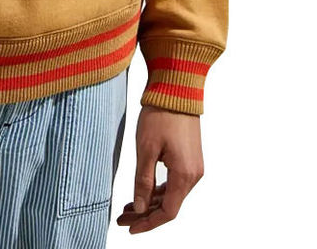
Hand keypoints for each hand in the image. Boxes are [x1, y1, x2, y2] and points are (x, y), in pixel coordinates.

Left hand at [115, 103, 203, 233]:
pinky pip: (174, 182)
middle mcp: (194, 174)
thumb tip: (139, 207)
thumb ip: (143, 180)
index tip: (130, 227)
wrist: (176, 89)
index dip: (148, 223)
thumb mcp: (146, 148)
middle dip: (145, 214)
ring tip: (127, 206)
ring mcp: (193, 166)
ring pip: (171, 194)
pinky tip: (142, 190)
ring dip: (150, 202)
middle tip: (122, 217)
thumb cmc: (161, 115)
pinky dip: (158, 189)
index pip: (168, 212)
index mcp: (185, 175)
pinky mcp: (189, 157)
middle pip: (169, 205)